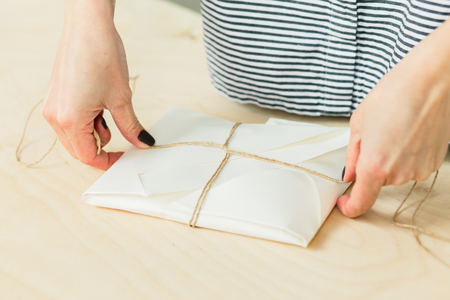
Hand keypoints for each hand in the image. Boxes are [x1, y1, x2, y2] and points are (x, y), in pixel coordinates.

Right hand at [42, 0, 153, 169]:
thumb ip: (131, 126)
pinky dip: (87, 121)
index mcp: (69, 120)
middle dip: (101, 149)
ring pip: (74, 135)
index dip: (108, 161)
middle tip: (124, 142)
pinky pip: (70, 120)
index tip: (124, 158)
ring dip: (94, 133)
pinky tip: (100, 106)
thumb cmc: (102, 57)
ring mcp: (52, 105)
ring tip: (111, 112)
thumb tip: (143, 142)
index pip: (87, 156)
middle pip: (78, 149)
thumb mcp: (121, 98)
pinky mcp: (55, 96)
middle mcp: (55, 116)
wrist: (88, 26)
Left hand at [337, 19, 449, 217]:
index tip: (344, 203)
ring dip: (390, 159)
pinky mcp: (434, 163)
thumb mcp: (358, 124)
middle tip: (374, 136)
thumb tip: (350, 173)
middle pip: (377, 181)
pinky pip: (412, 166)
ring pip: (395, 173)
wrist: (430, 81)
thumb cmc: (394, 95)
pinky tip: (408, 133)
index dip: (350, 207)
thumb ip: (352, 156)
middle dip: (371, 164)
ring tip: (394, 129)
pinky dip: (407, 155)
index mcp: (375, 166)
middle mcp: (399, 173)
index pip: (361, 202)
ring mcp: (419, 169)